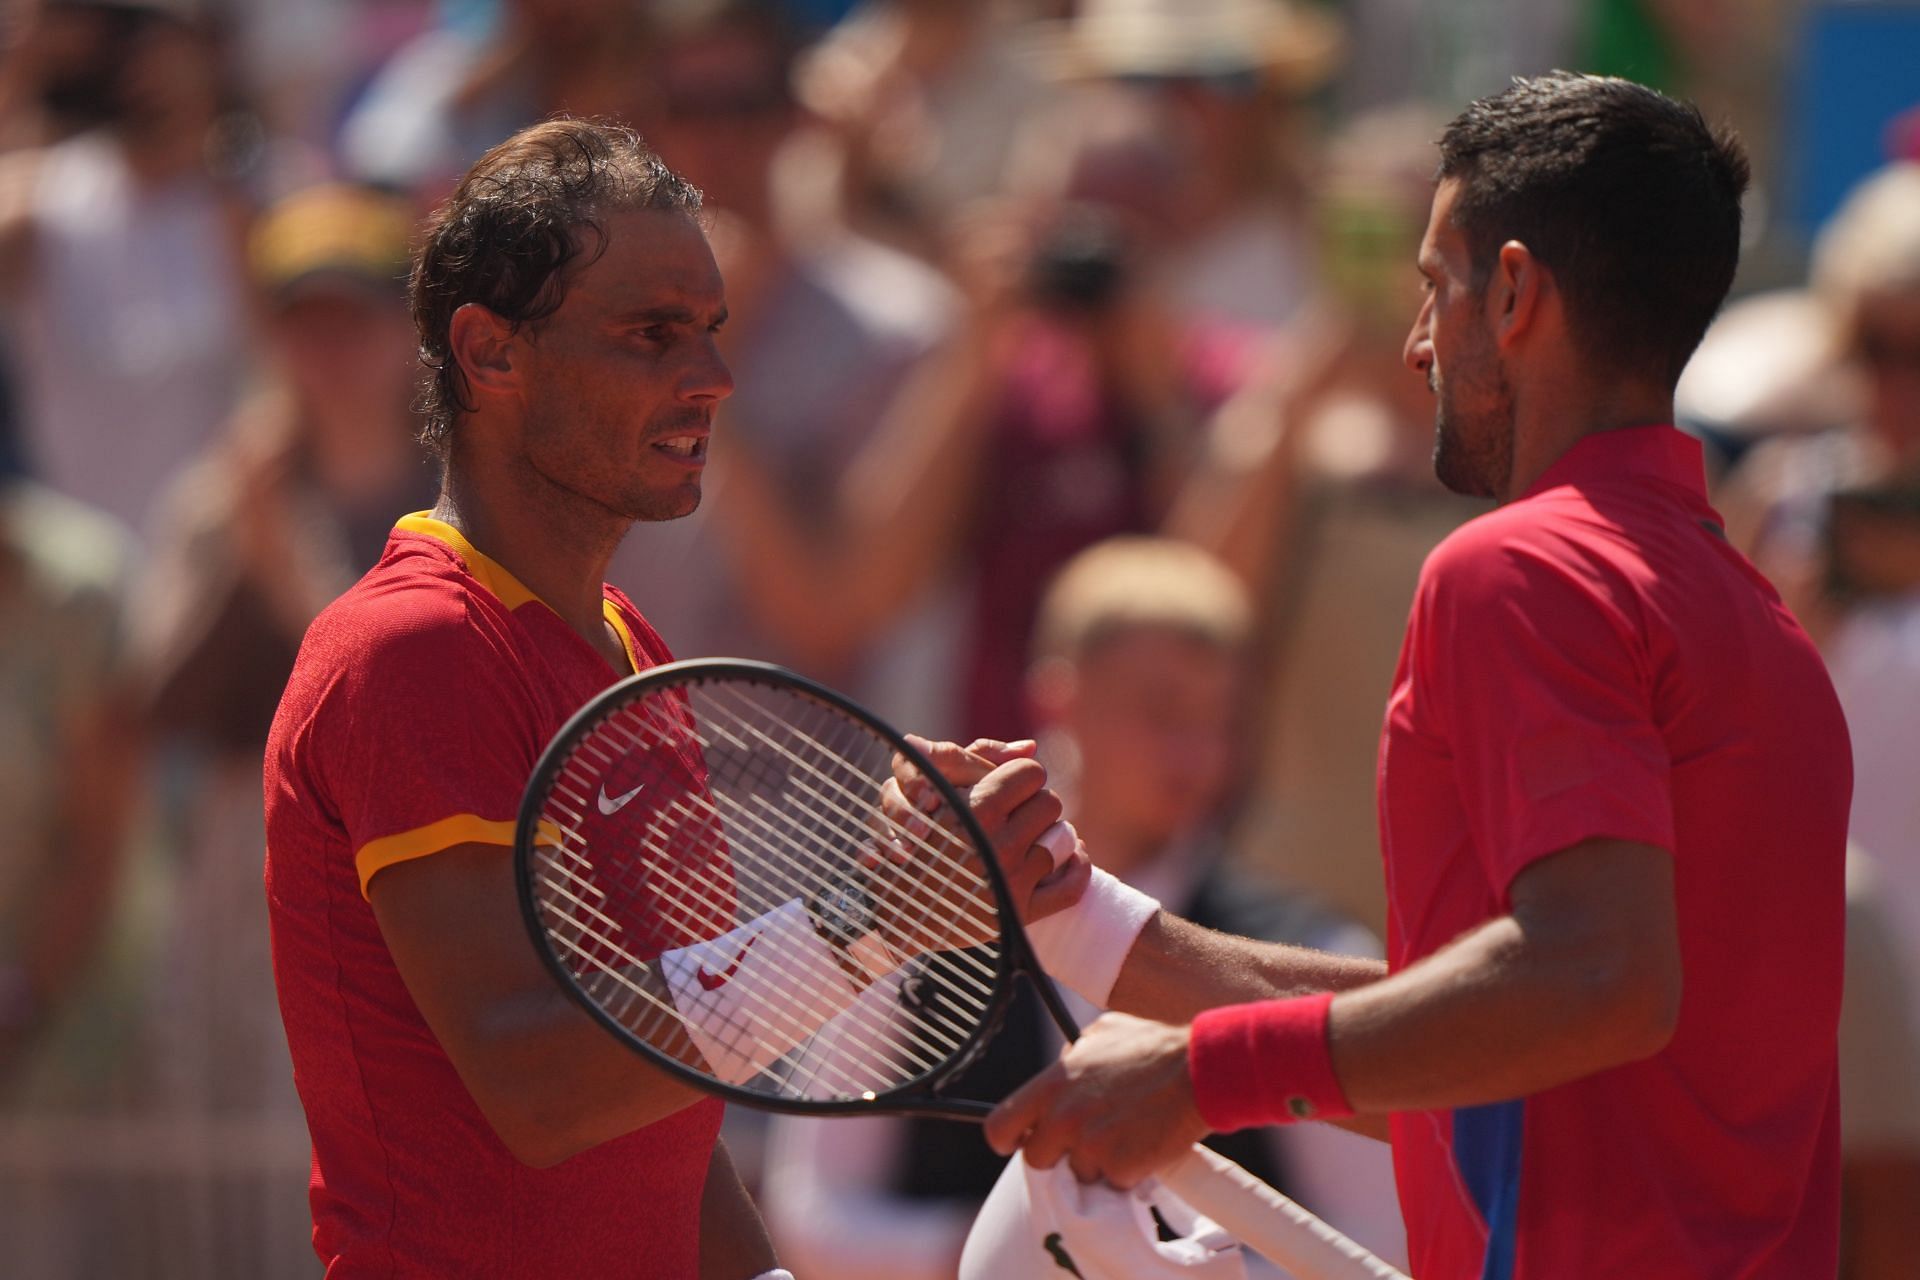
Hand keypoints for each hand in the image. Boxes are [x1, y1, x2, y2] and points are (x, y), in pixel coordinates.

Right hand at [887, 737, 1090, 919]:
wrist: (902, 913)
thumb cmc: (917, 842)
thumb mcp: (934, 791)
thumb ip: (975, 759)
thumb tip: (1030, 747)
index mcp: (976, 810)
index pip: (1030, 772)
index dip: (1020, 776)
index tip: (1009, 786)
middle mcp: (998, 845)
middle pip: (1050, 802)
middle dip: (1035, 805)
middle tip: (1018, 814)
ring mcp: (1013, 881)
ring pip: (1065, 838)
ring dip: (1052, 835)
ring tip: (1033, 837)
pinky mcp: (1022, 914)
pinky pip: (1073, 886)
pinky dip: (1077, 868)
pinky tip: (1070, 857)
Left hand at [984, 1011, 1209, 1188]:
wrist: (1202, 1070)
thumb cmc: (1156, 1047)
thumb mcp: (1102, 1033)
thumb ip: (1072, 1055)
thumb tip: (1062, 1063)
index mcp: (1053, 1083)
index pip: (1000, 1124)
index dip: (1007, 1138)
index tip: (1018, 1142)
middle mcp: (1064, 1117)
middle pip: (1037, 1158)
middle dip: (1059, 1153)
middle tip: (1088, 1139)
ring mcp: (1090, 1146)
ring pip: (1078, 1174)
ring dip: (1098, 1163)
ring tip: (1126, 1135)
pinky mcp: (1120, 1169)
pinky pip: (1113, 1184)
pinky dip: (1127, 1173)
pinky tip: (1144, 1146)